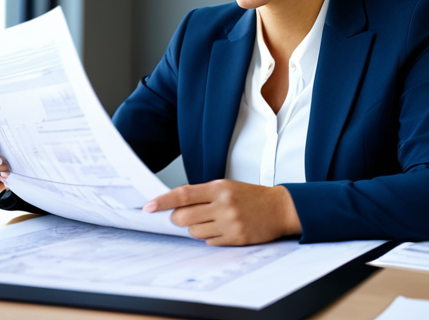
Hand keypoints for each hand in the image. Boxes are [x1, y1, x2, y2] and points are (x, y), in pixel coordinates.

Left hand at [143, 179, 301, 245]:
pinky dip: (210, 237)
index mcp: (219, 188)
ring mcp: (229, 223)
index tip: (148, 207)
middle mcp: (223, 205)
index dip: (162, 201)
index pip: (183, 194)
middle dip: (178, 219)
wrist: (280, 208)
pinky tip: (223, 229)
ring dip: (196, 229)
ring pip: (194, 232)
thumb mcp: (227, 187)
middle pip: (183, 217)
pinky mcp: (236, 238)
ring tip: (211, 221)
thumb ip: (202, 194)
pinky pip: (209, 242)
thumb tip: (175, 206)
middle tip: (185, 216)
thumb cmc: (251, 197)